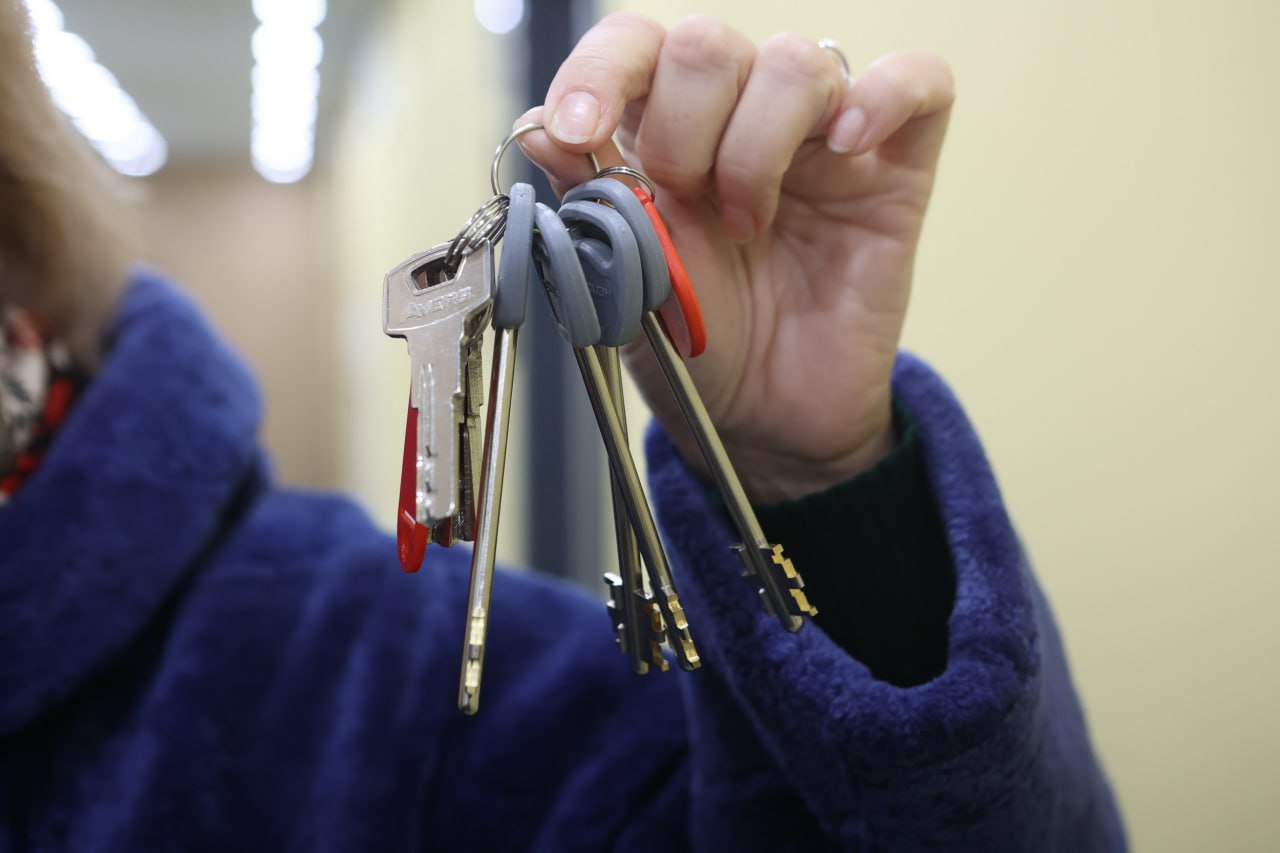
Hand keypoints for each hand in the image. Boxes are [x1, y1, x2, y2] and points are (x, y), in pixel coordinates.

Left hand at [516, 14, 953, 503]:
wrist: (766, 424)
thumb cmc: (698, 352)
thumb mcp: (625, 285)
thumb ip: (589, 205)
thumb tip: (536, 127)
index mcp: (660, 138)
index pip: (632, 48)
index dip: (599, 71)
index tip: (580, 131)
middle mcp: (737, 123)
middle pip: (707, 45)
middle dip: (681, 123)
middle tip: (683, 198)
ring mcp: (818, 141)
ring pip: (797, 61)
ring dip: (757, 143)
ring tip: (749, 222)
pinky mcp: (894, 170)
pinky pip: (918, 84)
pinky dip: (882, 98)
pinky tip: (846, 150)